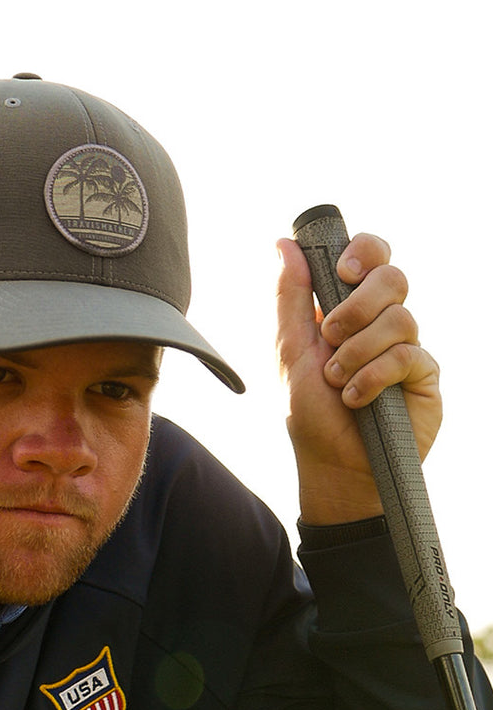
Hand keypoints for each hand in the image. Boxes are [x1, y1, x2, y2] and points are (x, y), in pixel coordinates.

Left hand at [276, 233, 441, 524]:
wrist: (332, 466)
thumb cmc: (309, 413)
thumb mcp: (290, 351)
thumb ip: (291, 298)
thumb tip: (283, 244)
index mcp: (350, 308)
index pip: (371, 256)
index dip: (364, 251)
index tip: (342, 269)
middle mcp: (383, 322)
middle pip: (392, 276)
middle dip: (356, 305)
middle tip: (330, 336)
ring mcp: (407, 346)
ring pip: (399, 317)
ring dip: (357, 351)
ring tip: (337, 381)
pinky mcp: (425, 375)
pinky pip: (408, 354)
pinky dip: (373, 376)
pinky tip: (356, 398)